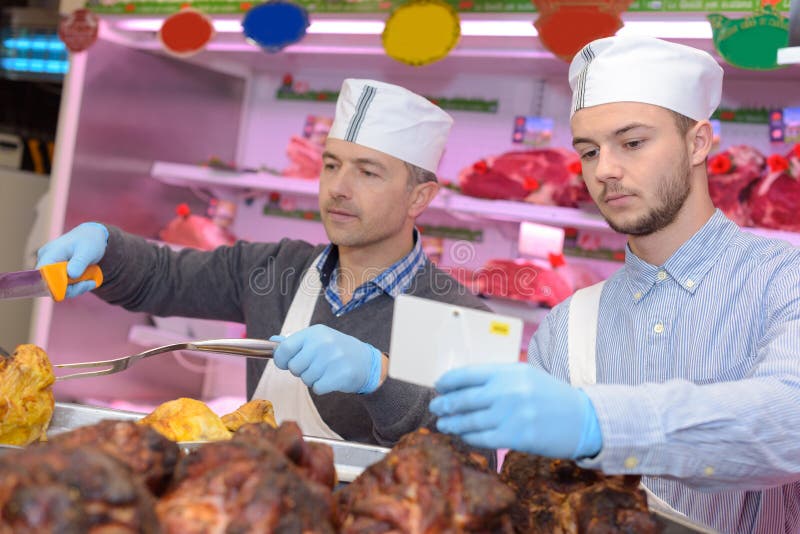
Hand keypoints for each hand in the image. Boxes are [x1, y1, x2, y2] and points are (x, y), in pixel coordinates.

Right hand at [36, 222, 108, 297]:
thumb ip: (79, 262)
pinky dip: (75, 285)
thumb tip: (71, 274)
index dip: (57, 286)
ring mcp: (50, 267)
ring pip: (58, 287)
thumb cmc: (88, 241)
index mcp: (49, 254)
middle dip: (71, 289)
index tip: (78, 285)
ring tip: (91, 281)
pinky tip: (87, 280)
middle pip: (51, 285)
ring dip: (76, 287)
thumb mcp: (87, 251)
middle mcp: (45, 262)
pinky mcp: (56, 272)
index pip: (44, 276)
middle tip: (90, 283)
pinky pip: (63, 285)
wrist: (90, 236)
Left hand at [270, 325, 382, 394]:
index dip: (281, 359)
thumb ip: (295, 341)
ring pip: (305, 379)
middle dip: (300, 371)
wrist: (366, 362)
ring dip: (312, 379)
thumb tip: (273, 341)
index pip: (285, 348)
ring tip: (325, 371)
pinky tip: (331, 379)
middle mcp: (323, 343)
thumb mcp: (317, 339)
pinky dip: (321, 387)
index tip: (284, 363)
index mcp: (315, 332)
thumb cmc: (337, 350)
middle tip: (314, 366)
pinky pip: (317, 388)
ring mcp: (332, 358)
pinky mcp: (340, 374)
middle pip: (294, 367)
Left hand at [429, 363, 601, 458]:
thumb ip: (497, 378)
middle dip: (445, 404)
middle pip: (464, 399)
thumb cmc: (550, 396)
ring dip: (452, 423)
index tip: (439, 386)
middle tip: (435, 408)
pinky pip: (482, 438)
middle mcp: (508, 391)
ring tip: (442, 424)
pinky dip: (468, 438)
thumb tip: (462, 386)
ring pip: (470, 421)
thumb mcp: (525, 376)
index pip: (468, 374)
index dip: (449, 381)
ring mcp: (511, 415)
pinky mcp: (516, 437)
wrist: (582, 418)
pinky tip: (462, 436)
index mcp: (509, 371)